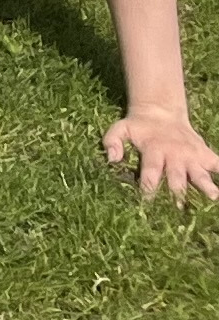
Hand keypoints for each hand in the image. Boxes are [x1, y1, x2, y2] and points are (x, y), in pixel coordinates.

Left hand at [103, 110, 218, 201]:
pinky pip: (218, 163)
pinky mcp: (205, 153)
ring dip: (206, 185)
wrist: (161, 111)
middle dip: (178, 192)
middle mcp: (175, 154)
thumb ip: (112, 141)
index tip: (148, 202)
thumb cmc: (138, 126)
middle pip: (177, 176)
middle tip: (180, 208)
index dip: (149, 186)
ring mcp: (192, 155)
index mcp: (154, 149)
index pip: (151, 170)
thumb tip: (112, 159)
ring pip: (200, 172)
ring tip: (213, 196)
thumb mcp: (120, 128)